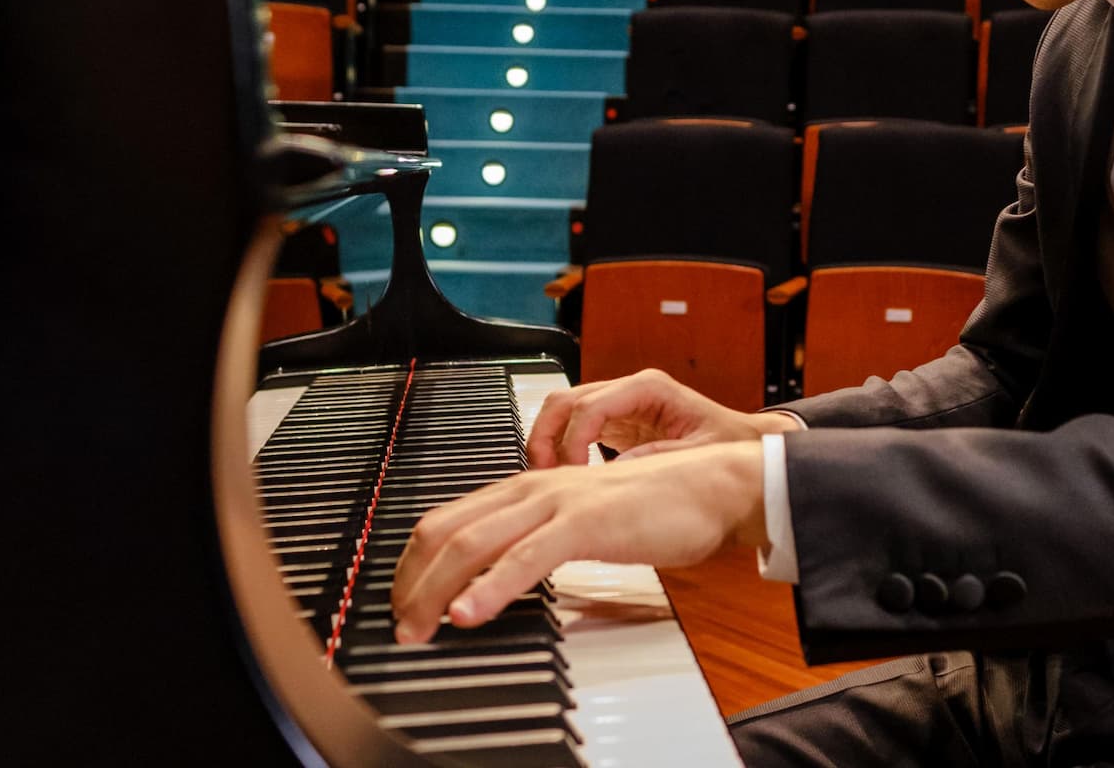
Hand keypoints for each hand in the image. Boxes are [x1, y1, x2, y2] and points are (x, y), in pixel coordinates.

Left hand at [390, 440, 765, 643]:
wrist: (713, 484)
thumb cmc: (661, 505)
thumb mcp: (585, 521)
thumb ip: (545, 538)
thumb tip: (511, 572)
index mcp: (531, 486)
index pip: (450, 520)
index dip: (416, 563)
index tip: (406, 600)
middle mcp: (534, 487)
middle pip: (447, 531)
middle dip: (411, 583)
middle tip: (400, 626)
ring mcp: (557, 501)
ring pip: (474, 543)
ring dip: (436, 590)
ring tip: (419, 629)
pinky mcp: (584, 522)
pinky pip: (525, 558)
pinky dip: (489, 587)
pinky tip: (468, 613)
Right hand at [527, 368, 799, 467]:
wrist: (743, 444)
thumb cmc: (727, 444)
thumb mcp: (697, 455)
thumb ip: (658, 459)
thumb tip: (615, 472)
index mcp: (649, 388)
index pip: (592, 406)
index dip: (575, 440)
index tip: (572, 472)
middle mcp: (630, 391)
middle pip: (567, 400)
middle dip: (547, 435)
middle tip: (542, 473)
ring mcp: (621, 405)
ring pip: (565, 411)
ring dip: (549, 441)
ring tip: (547, 478)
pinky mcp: (618, 423)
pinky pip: (577, 429)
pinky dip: (563, 449)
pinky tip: (564, 478)